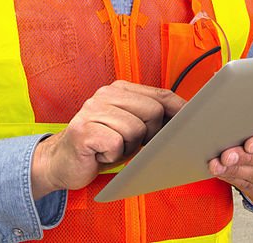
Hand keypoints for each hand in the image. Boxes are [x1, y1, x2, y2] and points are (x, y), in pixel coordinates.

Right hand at [30, 80, 184, 199]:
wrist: (60, 162)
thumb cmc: (100, 146)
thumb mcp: (129, 128)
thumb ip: (151, 116)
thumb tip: (185, 117)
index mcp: (120, 89)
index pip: (161, 93)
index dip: (180, 108)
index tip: (192, 120)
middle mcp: (105, 94)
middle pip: (154, 111)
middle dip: (150, 134)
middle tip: (132, 144)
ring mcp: (92, 110)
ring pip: (136, 129)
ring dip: (129, 147)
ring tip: (114, 148)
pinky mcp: (83, 130)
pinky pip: (116, 143)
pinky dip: (113, 155)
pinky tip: (101, 154)